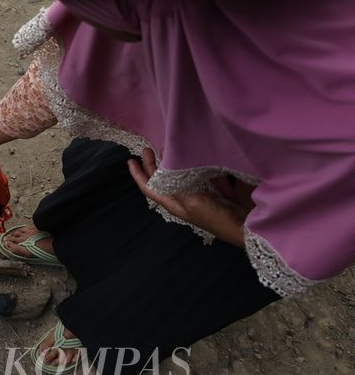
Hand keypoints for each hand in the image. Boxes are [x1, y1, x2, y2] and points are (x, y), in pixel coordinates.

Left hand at [128, 148, 250, 246]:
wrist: (243, 225)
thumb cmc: (215, 216)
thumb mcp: (192, 201)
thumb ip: (177, 187)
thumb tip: (162, 172)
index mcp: (173, 203)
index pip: (149, 188)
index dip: (138, 175)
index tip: (130, 160)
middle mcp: (180, 198)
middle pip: (159, 180)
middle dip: (151, 165)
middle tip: (149, 149)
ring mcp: (194, 194)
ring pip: (174, 176)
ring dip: (167, 163)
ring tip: (164, 149)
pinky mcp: (208, 190)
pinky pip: (191, 175)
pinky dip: (186, 165)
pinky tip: (187, 157)